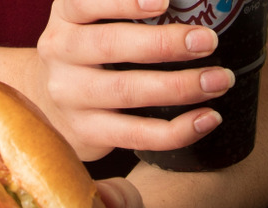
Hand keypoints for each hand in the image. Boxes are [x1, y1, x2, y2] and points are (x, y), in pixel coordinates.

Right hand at [36, 0, 233, 160]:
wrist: (49, 106)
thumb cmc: (88, 55)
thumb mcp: (93, 23)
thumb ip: (125, 11)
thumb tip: (194, 4)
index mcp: (66, 17)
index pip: (84, 2)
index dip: (122, 1)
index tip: (164, 2)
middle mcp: (60, 52)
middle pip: (110, 45)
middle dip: (164, 43)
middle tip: (207, 42)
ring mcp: (69, 95)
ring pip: (124, 91)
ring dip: (178, 86)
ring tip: (219, 80)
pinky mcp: (86, 131)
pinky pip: (134, 134)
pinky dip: (175, 130)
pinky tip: (206, 119)